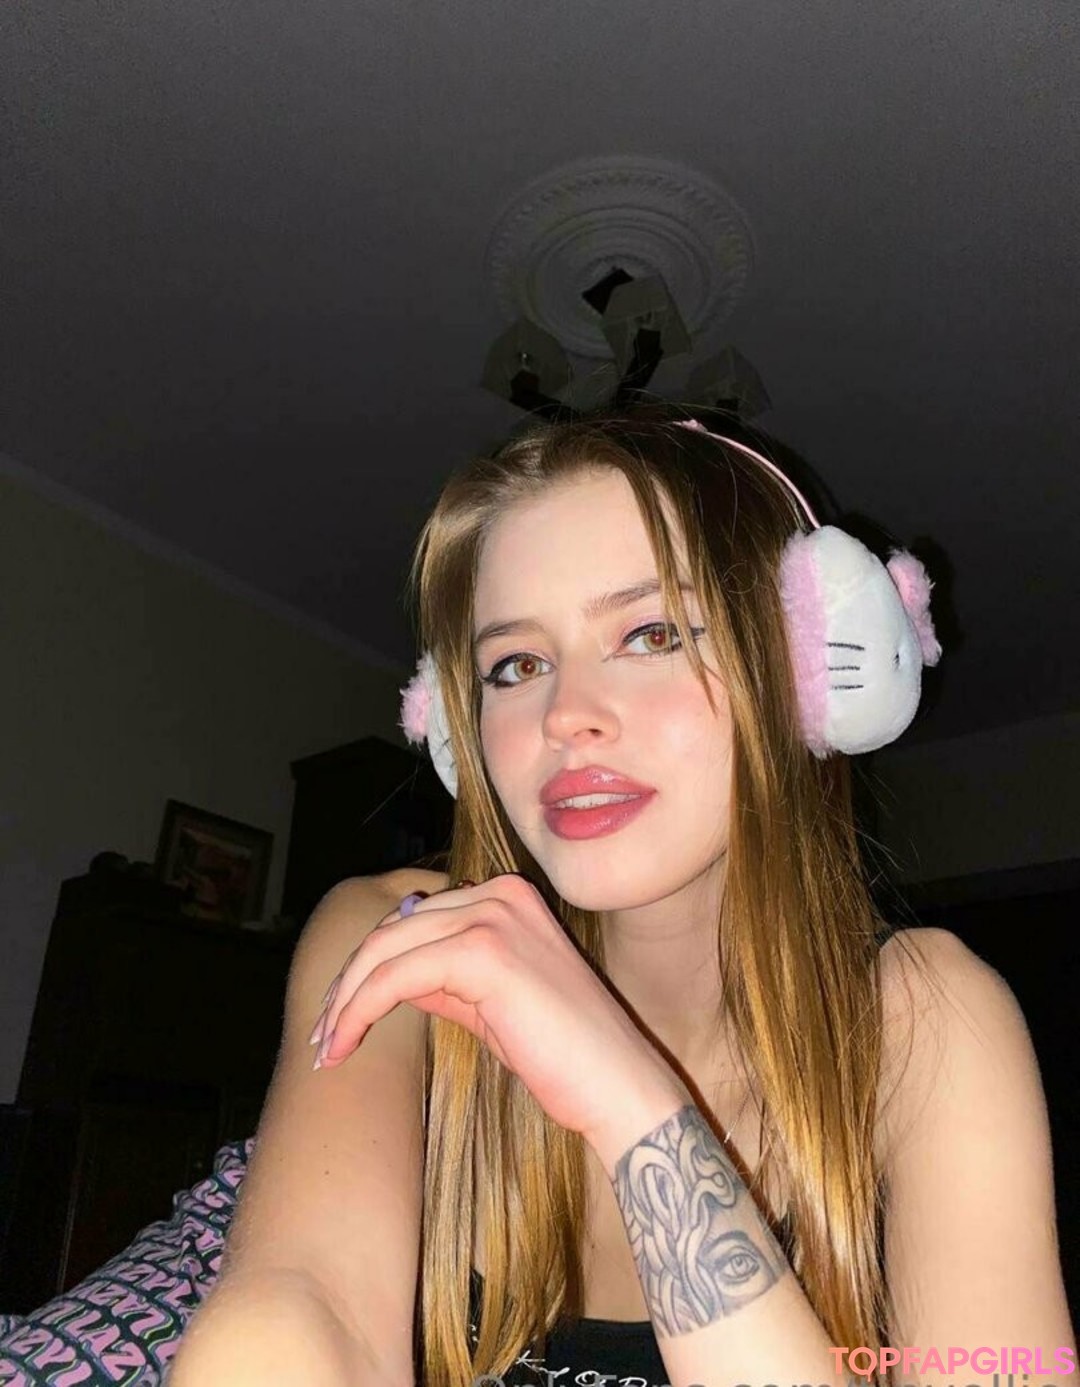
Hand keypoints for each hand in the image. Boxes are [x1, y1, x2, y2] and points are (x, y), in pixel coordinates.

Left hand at [309, 874, 684, 1156]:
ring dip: (344, 1000)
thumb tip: (387, 980)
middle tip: (321, 1036)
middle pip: (391, 928)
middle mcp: (499, 893)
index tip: (338, 1014)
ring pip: (385, 949)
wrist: (616, 1085)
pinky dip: (361, 1010)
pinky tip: (346, 1044)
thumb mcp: (491, 1003)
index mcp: (506, 896)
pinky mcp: (483, 952)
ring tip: (327, 1047)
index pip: (413, 919)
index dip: (368, 965)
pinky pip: (397, 977)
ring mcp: (493, 916)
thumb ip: (445, 978)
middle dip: (346, 983)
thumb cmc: (562, 1054)